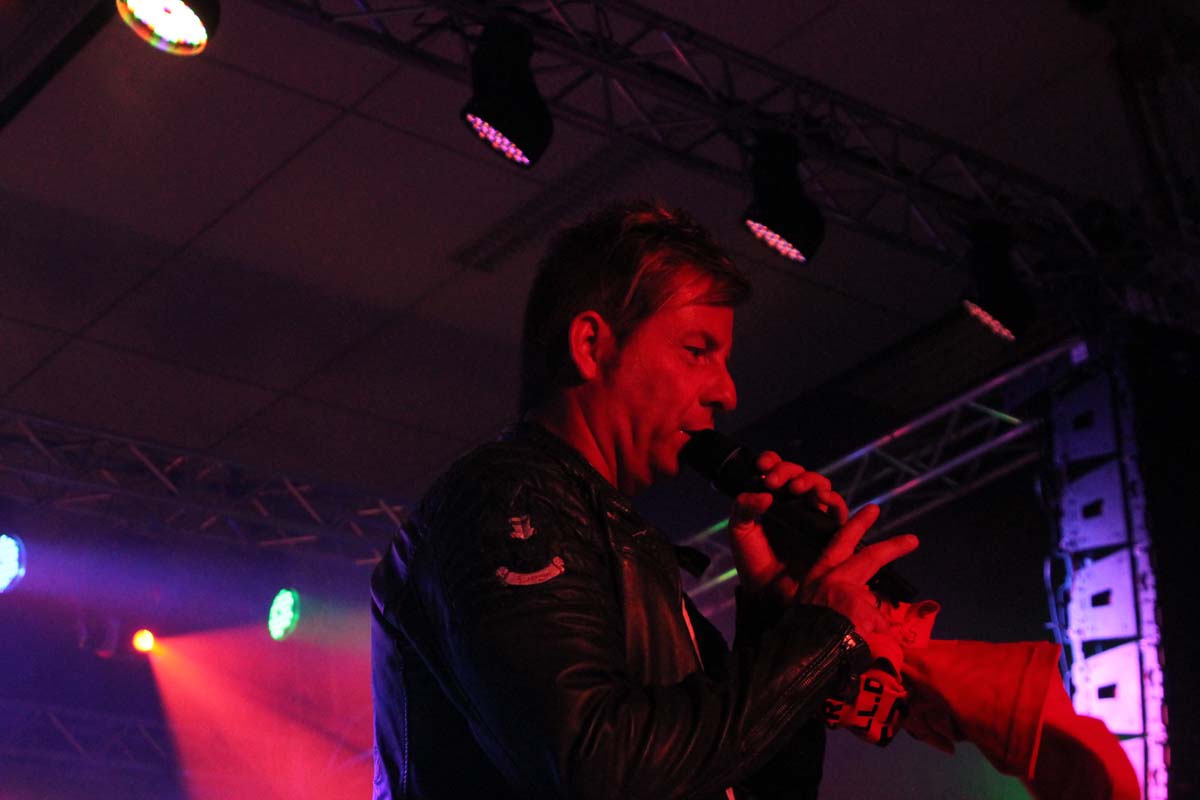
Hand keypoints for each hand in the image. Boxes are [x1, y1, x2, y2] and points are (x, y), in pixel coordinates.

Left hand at [727, 451, 849, 601]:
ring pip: (820, 485)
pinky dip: (831, 498)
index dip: (771, 461)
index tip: (761, 466)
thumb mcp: (740, 531)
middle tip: (773, 481)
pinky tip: (819, 498)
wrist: (767, 594)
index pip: (776, 469)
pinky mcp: (830, 531)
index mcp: (772, 498)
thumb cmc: (753, 562)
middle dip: (786, 470)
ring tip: (795, 488)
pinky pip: (838, 509)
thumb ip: (744, 508)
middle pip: (799, 473)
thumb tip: (764, 494)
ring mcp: (813, 516)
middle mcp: (795, 503)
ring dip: (809, 480)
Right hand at [799, 504, 917, 666]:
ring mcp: (851, 595)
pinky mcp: (865, 613)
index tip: (872, 510)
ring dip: (870, 625)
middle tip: (913, 539)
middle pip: (871, 558)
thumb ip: (832, 601)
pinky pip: (880, 632)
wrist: (797, 654)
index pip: (839, 542)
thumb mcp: (806, 608)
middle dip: (893, 547)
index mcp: (817, 575)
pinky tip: (867, 652)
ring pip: (873, 607)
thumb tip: (862, 606)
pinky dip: (877, 643)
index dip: (856, 525)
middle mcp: (835, 579)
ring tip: (859, 635)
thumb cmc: (798, 632)